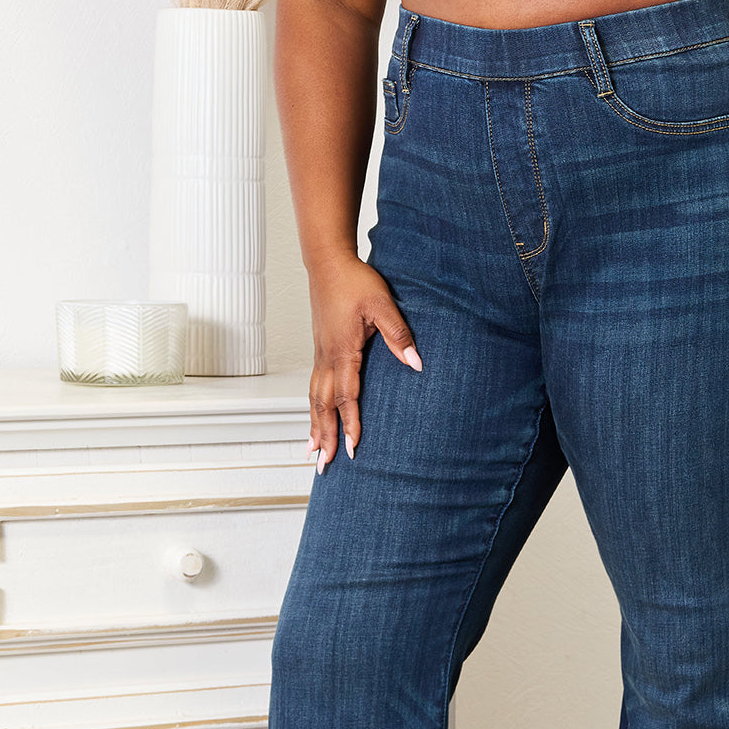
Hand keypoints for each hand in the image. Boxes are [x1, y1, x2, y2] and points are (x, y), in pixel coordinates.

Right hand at [306, 255, 421, 470]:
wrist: (328, 262)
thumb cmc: (354, 281)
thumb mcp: (383, 305)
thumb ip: (399, 336)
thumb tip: (416, 364)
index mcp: (342, 350)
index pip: (345, 395)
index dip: (350, 423)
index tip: (353, 447)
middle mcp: (326, 357)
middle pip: (323, 406)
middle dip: (325, 437)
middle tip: (324, 466)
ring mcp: (320, 355)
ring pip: (314, 399)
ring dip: (315, 427)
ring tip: (313, 453)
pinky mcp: (320, 351)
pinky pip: (313, 387)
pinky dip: (312, 409)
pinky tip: (314, 420)